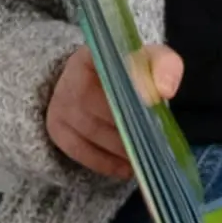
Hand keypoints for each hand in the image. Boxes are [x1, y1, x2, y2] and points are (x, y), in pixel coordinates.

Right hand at [44, 41, 184, 181]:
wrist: (96, 85)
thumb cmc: (128, 75)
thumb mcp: (149, 62)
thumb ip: (164, 67)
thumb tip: (164, 90)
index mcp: (94, 54)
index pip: (109, 64)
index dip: (132, 82)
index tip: (156, 100)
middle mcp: (70, 77)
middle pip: (100, 104)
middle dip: (131, 125)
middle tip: (157, 141)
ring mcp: (60, 104)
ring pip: (92, 131)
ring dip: (122, 148)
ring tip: (147, 156)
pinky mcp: (56, 128)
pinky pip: (80, 151)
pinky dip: (106, 163)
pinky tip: (127, 168)